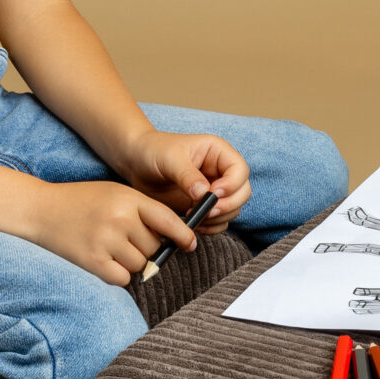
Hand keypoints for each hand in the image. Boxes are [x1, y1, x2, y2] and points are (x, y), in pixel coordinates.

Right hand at [22, 180, 199, 287]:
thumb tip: (172, 238)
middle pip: (155, 247)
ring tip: (111, 248)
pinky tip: (104, 260)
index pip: (168, 221)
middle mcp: (120, 219)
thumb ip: (143, 212)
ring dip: (132, 262)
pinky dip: (118, 274)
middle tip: (127, 241)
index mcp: (129, 199)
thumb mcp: (115, 194)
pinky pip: (123, 278)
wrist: (41, 209)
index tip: (190, 244)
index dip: (184, 235)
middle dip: (148, 248)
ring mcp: (106, 241)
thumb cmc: (82, 201)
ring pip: (141, 264)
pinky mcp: (92, 261)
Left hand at [118, 130, 249, 231]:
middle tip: (206, 211)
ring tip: (194, 216)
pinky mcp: (204, 206)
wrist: (137, 163)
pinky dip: (211, 227)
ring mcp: (214, 190)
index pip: (240, 170)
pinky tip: (194, 224)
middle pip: (242, 192)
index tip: (214, 194)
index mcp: (218, 153)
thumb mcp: (169, 158)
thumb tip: (204, 193)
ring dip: (218, 218)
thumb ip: (187, 175)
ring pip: (233, 209)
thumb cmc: (153, 151)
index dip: (232, 185)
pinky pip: (219, 221)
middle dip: (228, 205)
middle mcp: (221, 171)